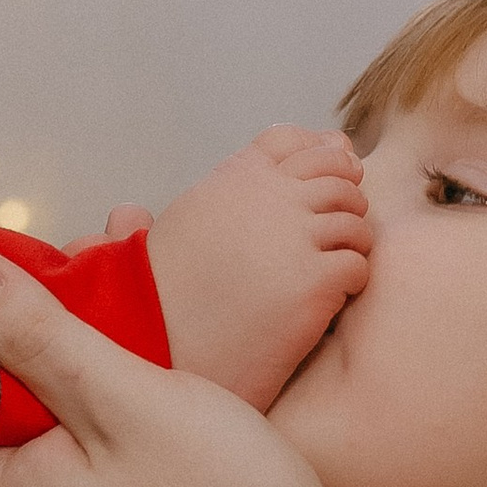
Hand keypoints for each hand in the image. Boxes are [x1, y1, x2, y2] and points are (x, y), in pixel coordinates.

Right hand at [145, 125, 368, 406]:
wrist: (157, 345)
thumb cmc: (155, 300)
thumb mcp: (160, 236)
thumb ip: (165, 214)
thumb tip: (129, 209)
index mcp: (236, 176)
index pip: (292, 141)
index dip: (318, 156)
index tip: (324, 183)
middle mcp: (269, 196)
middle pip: (336, 174)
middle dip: (345, 199)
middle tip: (339, 229)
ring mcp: (295, 237)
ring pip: (354, 220)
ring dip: (352, 242)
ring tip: (338, 266)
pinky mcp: (314, 282)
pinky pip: (357, 265)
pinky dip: (352, 280)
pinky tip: (333, 298)